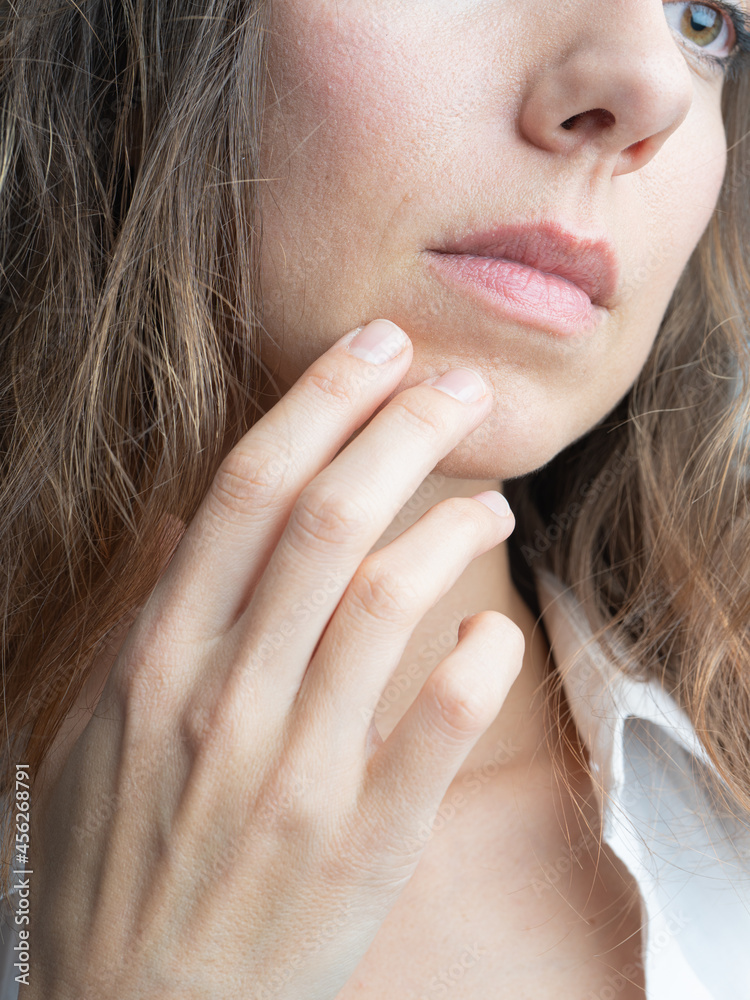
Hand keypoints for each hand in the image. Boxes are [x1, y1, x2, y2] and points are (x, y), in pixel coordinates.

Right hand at [27, 319, 523, 999]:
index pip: (247, 492)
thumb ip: (158, 620)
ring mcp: (297, 769)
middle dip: (400, 429)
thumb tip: (206, 524)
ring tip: (487, 498)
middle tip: (453, 386)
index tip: (373, 349)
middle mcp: (224, 697)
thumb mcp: (99, 725)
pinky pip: (437, 723)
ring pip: (391, 601)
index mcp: (156, 658)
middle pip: (329, 521)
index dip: (318, 404)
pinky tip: (493, 621)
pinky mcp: (362, 839)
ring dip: (451, 527)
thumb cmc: (116, 860)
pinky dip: (477, 655)